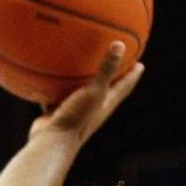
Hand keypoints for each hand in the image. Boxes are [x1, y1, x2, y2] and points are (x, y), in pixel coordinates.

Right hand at [28, 41, 143, 146]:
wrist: (51, 141)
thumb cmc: (76, 118)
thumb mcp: (94, 91)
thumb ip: (106, 69)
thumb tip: (120, 43)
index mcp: (106, 104)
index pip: (125, 86)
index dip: (133, 75)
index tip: (140, 64)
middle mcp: (92, 108)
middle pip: (106, 89)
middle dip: (111, 76)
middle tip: (114, 61)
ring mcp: (74, 110)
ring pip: (80, 92)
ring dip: (81, 81)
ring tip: (79, 65)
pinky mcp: (56, 112)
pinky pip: (56, 95)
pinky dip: (54, 86)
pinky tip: (46, 75)